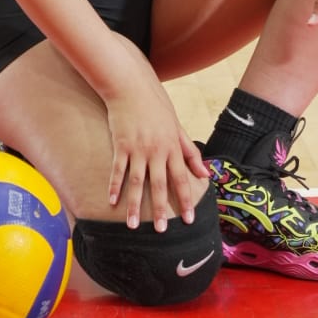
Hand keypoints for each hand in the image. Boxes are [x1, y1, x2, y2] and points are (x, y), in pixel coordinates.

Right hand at [102, 36, 208, 229]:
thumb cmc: (156, 105)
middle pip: (160, 184)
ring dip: (135, 205)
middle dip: (161, 209)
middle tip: (162, 231)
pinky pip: (117, 169)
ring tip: (133, 226)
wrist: (131, 86)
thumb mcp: (177, 126)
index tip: (190, 220)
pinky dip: (114, 186)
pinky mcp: (121, 144)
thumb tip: (205, 173)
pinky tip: (112, 201)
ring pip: (137, 182)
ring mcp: (137, 148)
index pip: (182, 178)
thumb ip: (190, 151)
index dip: (186, 200)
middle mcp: (156, 150)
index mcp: (172, 146)